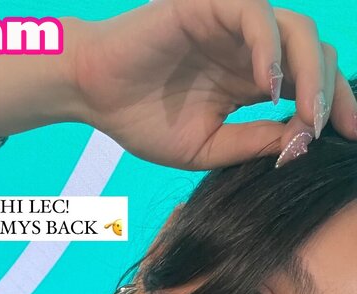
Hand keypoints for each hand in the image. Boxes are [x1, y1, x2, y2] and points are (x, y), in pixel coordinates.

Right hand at [72, 0, 356, 169]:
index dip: (334, 109)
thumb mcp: (209, 148)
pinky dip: (270, 49)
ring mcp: (235, 23)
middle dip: (334, 93)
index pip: (312, 84)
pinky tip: (270, 87)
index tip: (346, 140)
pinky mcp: (212, 4)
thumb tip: (302, 143)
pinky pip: (257, 17)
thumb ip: (254, 144)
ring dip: (310, 73)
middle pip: (317, 56)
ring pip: (297, 32)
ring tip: (308, 113)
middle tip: (336, 129)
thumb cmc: (142, 120)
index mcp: (255, 79)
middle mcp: (253, 48)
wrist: (93, 95)